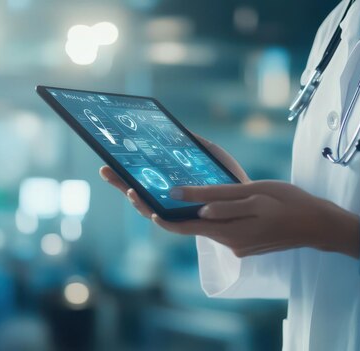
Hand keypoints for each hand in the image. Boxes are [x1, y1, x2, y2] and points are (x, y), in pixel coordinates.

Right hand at [99, 134, 249, 218]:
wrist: (254, 201)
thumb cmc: (233, 179)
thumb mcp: (213, 156)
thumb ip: (195, 144)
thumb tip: (176, 128)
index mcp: (173, 185)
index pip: (143, 178)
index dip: (125, 170)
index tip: (110, 158)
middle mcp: (171, 201)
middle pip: (139, 194)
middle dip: (119, 184)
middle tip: (105, 170)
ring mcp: (180, 214)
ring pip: (150, 211)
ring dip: (136, 202)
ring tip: (128, 189)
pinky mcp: (193, 226)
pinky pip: (173, 227)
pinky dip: (161, 221)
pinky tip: (153, 212)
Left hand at [155, 181, 359, 258]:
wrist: (318, 225)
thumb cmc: (289, 204)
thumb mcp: (254, 195)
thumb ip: (219, 199)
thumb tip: (185, 199)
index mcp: (226, 231)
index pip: (181, 226)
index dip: (156, 213)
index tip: (136, 196)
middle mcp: (227, 242)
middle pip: (186, 224)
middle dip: (158, 206)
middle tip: (136, 186)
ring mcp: (236, 244)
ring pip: (203, 224)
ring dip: (183, 208)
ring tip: (163, 186)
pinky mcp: (243, 241)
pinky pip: (218, 225)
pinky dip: (206, 211)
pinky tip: (202, 196)